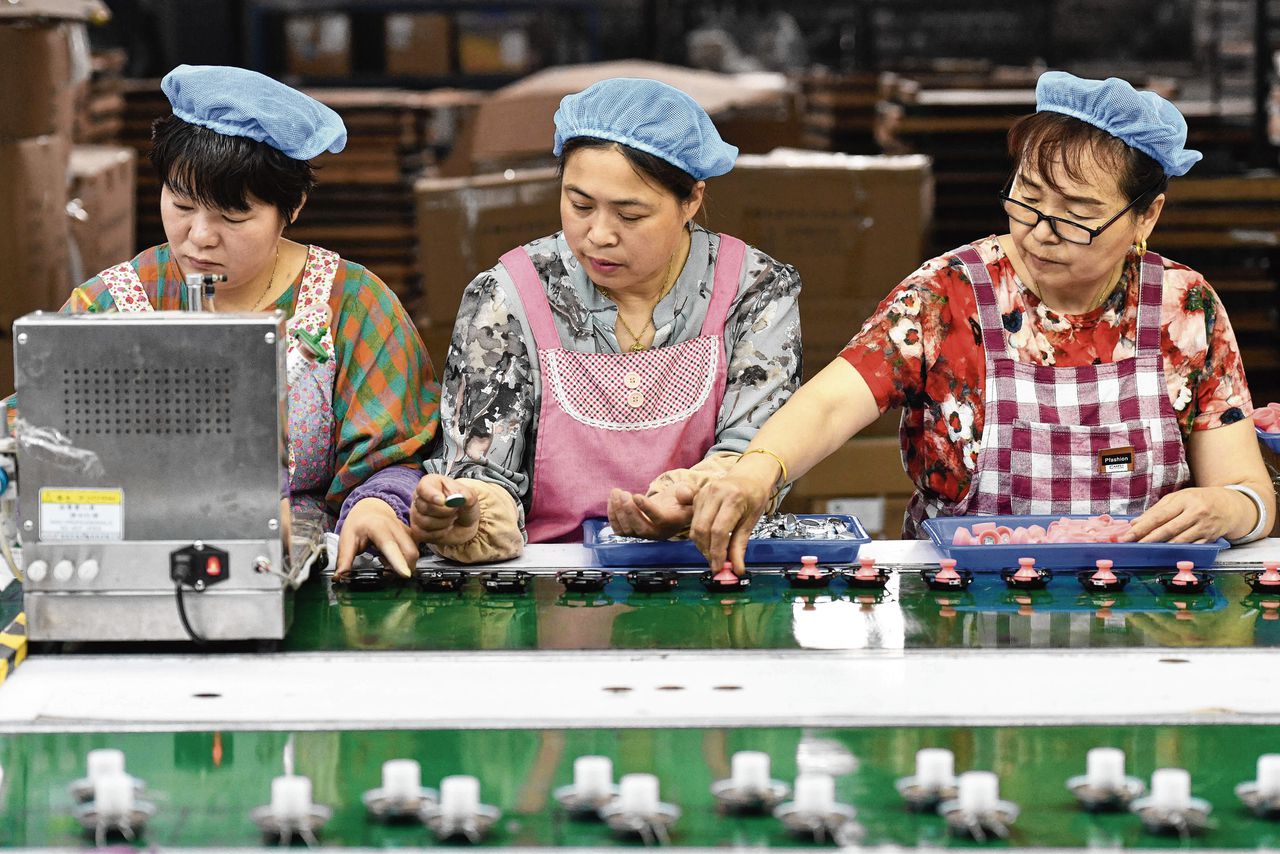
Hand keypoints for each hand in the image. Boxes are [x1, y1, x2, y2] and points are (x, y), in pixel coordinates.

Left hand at [335, 497, 417, 578]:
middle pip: (409, 552)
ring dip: (404, 565)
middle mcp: (396, 527)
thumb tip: (339, 577)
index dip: (398, 561)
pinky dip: (406, 560)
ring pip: (414, 553)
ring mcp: (406, 530)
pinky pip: (414, 551)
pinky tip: (392, 558)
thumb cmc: (358, 524)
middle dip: (402, 568)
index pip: (390, 546)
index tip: (404, 574)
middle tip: (385, 573)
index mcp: (378, 527)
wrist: (370, 508)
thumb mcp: (346, 539)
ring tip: (386, 563)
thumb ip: (345, 558)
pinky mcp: (411, 534)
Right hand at [410, 474, 480, 546]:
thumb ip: (467, 495)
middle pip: (425, 507)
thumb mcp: (470, 497)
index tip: (443, 501)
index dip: (432, 495)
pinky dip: (439, 533)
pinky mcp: (417, 530)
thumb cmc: (464, 505)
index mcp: (430, 483)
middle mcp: (420, 497)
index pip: (423, 488)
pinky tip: (445, 528)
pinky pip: (424, 534)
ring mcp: (416, 514)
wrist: (465, 524)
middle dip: (445, 512)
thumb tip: (462, 497)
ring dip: (444, 523)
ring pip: (424, 522)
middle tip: (456, 510)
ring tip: (451, 518)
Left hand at [607, 483, 694, 539]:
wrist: (672, 508)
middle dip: (629, 510)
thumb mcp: (689, 492)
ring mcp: (644, 535)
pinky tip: (612, 500)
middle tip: (622, 493)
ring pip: (628, 530)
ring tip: (616, 492)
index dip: (646, 508)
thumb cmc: (680, 498)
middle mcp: (658, 533)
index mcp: (672, 522)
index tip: (636, 496)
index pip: (658, 518)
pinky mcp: (633, 533)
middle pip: (641, 528)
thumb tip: (684, 494)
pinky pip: (619, 530)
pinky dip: (612, 516)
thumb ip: (688, 492)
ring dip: (618, 511)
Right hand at [689, 468, 773, 574]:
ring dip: (702, 546)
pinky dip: (700, 536)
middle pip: (702, 530)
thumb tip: (736, 569)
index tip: (719, 567)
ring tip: (714, 554)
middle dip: (707, 551)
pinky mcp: (697, 496)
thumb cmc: (754, 496)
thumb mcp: (752, 521)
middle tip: (716, 564)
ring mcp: (703, 493)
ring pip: (695, 527)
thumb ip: (740, 546)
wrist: (749, 475)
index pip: (719, 531)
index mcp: (733, 498)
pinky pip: (693, 521)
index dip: (717, 553)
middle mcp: (715, 493)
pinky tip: (710, 541)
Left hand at [1124, 487, 1242, 543]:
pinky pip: (1190, 547)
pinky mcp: (1210, 539)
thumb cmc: (1199, 500)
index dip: (1142, 527)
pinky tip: (1165, 553)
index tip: (1128, 535)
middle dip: (1147, 539)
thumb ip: (1157, 510)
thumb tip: (1136, 523)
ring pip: (1179, 540)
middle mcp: (1196, 513)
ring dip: (1161, 547)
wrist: (1230, 505)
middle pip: (1168, 529)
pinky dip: (1177, 551)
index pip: (1159, 515)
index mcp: (1185, 500)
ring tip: (1145, 550)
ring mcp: (1204, 527)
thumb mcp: (1178, 498)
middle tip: (1132, 545)